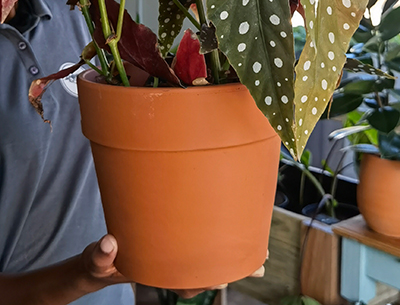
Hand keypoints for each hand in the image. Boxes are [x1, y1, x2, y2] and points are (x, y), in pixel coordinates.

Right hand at [80, 235, 266, 297]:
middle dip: (232, 268)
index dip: (211, 277)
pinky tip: (233, 233)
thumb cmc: (100, 264)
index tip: (229, 274)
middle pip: (207, 272)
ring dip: (231, 256)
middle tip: (260, 264)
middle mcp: (172, 269)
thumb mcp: (96, 262)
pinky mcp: (175, 244)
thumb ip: (99, 255)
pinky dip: (218, 241)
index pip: (189, 282)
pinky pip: (201, 246)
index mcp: (159, 274)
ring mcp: (176, 258)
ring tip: (258, 252)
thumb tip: (109, 244)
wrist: (100, 263)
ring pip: (209, 260)